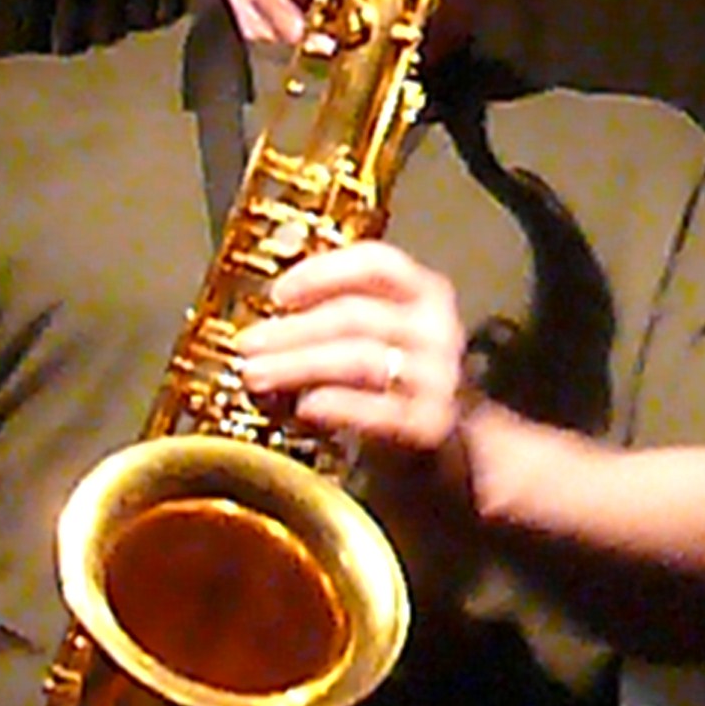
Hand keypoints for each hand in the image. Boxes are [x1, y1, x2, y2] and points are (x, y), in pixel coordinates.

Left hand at [231, 239, 471, 459]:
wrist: (455, 441)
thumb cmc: (403, 378)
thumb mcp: (382, 331)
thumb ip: (341, 309)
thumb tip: (272, 309)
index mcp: (427, 293)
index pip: (377, 264)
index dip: (323, 273)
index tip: (279, 294)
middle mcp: (439, 329)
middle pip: (355, 315)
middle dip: (291, 330)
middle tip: (248, 345)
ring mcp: (440, 377)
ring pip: (358, 359)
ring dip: (298, 366)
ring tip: (257, 376)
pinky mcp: (433, 422)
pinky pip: (377, 409)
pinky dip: (337, 404)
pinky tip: (306, 406)